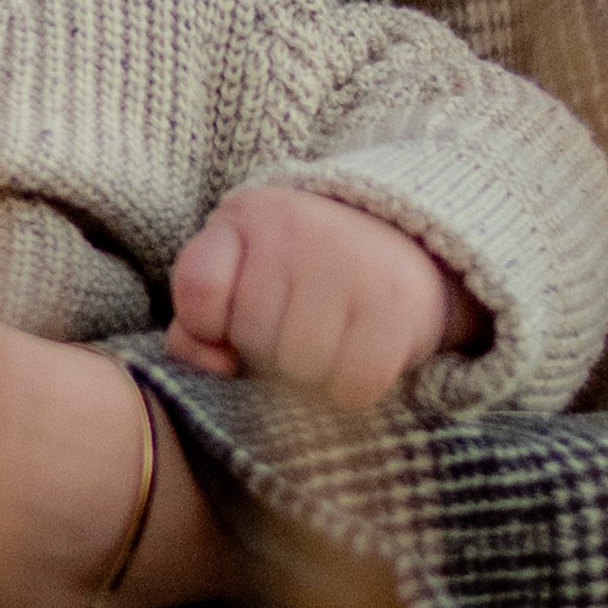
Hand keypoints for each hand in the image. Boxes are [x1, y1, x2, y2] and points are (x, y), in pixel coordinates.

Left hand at [167, 183, 474, 403]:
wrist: (409, 241)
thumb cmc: (304, 272)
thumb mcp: (243, 272)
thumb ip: (198, 323)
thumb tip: (217, 365)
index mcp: (248, 216)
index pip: (198, 287)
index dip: (205, 325)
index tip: (227, 327)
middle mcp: (296, 230)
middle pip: (252, 336)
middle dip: (266, 353)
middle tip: (295, 334)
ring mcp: (350, 264)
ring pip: (300, 365)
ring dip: (310, 376)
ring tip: (327, 347)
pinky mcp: (396, 307)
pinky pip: (353, 385)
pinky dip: (351, 391)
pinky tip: (357, 362)